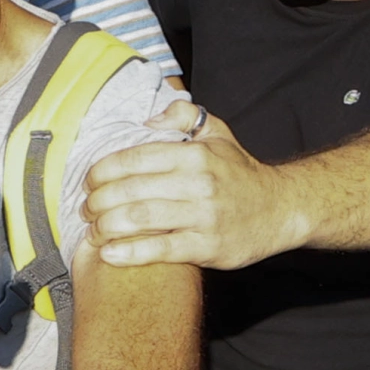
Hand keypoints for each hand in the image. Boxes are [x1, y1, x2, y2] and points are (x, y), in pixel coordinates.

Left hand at [87, 103, 304, 268]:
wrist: (283, 209)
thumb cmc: (240, 174)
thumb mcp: (218, 133)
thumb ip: (184, 115)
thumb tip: (148, 118)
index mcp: (194, 155)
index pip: (131, 159)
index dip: (100, 172)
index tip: (89, 182)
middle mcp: (199, 183)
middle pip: (128, 191)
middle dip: (96, 202)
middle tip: (86, 210)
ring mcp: (204, 216)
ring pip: (138, 219)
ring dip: (104, 227)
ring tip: (93, 231)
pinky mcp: (208, 246)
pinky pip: (159, 250)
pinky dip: (127, 253)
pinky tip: (108, 253)